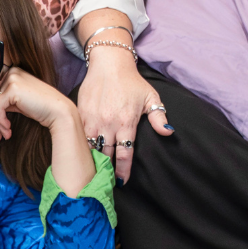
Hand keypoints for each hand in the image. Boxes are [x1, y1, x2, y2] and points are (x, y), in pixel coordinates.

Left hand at [0, 68, 77, 140]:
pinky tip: (8, 130)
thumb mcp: (20, 102)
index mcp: (14, 72)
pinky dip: (0, 122)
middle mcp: (12, 72)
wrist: (58, 111)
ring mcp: (12, 78)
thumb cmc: (41, 108)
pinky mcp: (12, 89)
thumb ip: (6, 103)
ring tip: (2, 136)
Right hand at [76, 44, 170, 181]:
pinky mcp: (80, 114)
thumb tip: (168, 132)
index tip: (122, 183)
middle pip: (106, 155)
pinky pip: (79, 136)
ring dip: (92, 161)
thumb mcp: (150, 97)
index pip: (125, 153)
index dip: (123, 170)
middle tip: (106, 185)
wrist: (109, 64)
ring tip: (93, 175)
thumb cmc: (132, 82)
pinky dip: (81, 148)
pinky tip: (81, 157)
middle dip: (106, 171)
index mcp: (126, 122)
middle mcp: (108, 123)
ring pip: (90, 148)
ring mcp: (92, 119)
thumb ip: (158, 116)